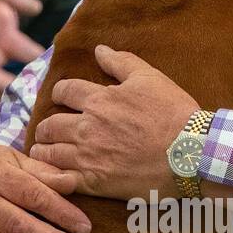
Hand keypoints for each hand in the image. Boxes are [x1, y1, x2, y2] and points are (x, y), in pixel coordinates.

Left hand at [29, 45, 198, 198]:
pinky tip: (49, 176)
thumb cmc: (174, 114)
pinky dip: (50, 176)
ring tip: (42, 152)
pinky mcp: (94, 182)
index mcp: (99, 100)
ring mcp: (88, 156)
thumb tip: (99, 50)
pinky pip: (60, 179)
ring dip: (43, 150)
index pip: (64, 91)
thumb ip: (122, 62)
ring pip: (49, 152)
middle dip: (46, 127)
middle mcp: (87, 127)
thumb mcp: (150, 78)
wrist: (190, 153)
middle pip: (50, 125)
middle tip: (46, 130)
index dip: (59, 93)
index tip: (61, 98)